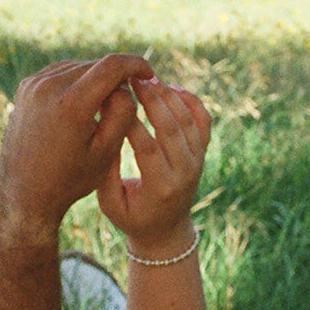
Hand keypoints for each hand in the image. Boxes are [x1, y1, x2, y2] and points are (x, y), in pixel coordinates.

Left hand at [0, 54, 153, 245]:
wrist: (24, 192)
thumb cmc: (70, 177)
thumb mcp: (107, 150)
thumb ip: (124, 111)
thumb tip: (126, 83)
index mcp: (71, 104)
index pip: (112, 65)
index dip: (136, 64)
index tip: (149, 73)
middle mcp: (49, 87)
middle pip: (96, 65)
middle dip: (115, 78)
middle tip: (124, 103)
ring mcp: (33, 84)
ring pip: (79, 67)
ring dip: (95, 80)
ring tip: (101, 109)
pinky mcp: (26, 86)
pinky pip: (61, 72)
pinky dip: (76, 82)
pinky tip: (81, 105)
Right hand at [97, 77, 210, 258]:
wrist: (165, 231)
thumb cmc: (131, 217)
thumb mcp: (110, 203)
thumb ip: (107, 172)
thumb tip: (105, 133)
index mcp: (160, 188)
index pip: (147, 148)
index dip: (131, 122)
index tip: (114, 99)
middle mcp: (185, 173)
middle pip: (172, 129)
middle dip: (152, 100)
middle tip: (133, 79)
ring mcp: (197, 162)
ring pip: (188, 121)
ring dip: (169, 96)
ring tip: (148, 78)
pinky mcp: (202, 153)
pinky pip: (203, 121)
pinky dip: (192, 101)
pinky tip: (172, 87)